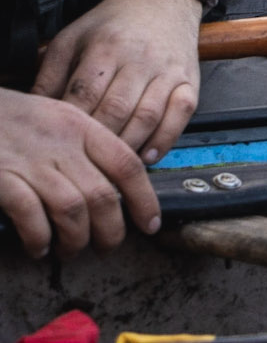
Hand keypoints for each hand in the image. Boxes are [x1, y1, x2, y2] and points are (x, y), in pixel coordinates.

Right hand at [0, 86, 159, 258]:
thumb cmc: (11, 118)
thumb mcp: (56, 118)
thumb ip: (85, 146)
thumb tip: (114, 187)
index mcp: (81, 126)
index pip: (127, 165)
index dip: (144, 200)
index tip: (150, 224)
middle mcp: (61, 144)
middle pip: (102, 195)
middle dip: (111, 231)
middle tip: (107, 248)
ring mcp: (30, 161)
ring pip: (72, 209)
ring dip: (76, 240)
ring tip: (71, 251)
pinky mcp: (1, 176)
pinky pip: (30, 214)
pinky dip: (38, 237)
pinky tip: (38, 247)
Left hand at [33, 0, 201, 163]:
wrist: (159, 0)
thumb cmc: (111, 25)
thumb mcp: (71, 40)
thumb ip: (49, 76)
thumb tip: (36, 114)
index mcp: (106, 47)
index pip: (84, 94)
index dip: (71, 124)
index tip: (61, 144)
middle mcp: (140, 58)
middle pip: (116, 110)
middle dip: (98, 141)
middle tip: (83, 164)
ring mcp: (168, 70)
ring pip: (148, 116)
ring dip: (128, 146)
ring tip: (111, 166)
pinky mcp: (190, 80)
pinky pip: (182, 113)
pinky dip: (166, 138)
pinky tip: (148, 155)